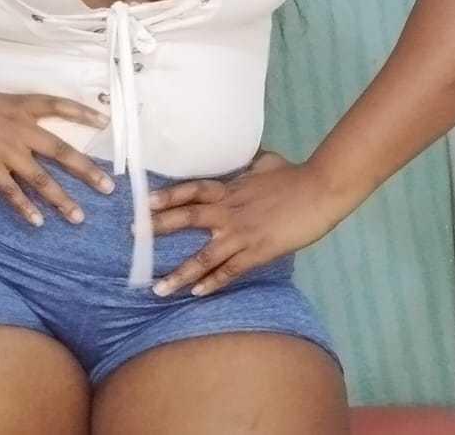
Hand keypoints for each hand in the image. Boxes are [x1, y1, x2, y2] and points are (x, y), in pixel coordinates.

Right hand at [0, 71, 117, 226]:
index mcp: (18, 105)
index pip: (58, 105)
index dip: (82, 113)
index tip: (105, 121)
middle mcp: (19, 127)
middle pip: (61, 150)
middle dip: (86, 170)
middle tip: (108, 188)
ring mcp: (5, 148)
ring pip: (41, 177)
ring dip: (62, 199)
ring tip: (78, 217)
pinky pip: (11, 191)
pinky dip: (25, 208)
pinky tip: (37, 222)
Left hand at [146, 148, 343, 297]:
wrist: (320, 190)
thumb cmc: (295, 175)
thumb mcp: (266, 164)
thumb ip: (250, 167)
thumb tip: (247, 161)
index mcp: (230, 189)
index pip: (191, 190)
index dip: (167, 196)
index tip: (144, 202)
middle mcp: (229, 211)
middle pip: (187, 218)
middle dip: (159, 229)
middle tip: (133, 238)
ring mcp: (242, 233)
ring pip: (203, 255)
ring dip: (179, 273)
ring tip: (158, 288)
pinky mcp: (258, 251)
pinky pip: (230, 270)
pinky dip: (212, 282)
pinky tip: (196, 293)